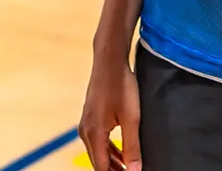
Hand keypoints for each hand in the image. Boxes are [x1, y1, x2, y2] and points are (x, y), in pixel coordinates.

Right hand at [79, 48, 142, 169]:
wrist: (109, 61)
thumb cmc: (121, 86)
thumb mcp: (131, 119)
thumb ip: (132, 147)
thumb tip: (135, 170)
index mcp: (94, 134)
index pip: (101, 168)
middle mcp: (86, 131)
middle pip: (98, 162)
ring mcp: (86, 123)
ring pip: (98, 152)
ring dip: (112, 163)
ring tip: (128, 169)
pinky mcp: (91, 117)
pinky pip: (98, 141)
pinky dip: (109, 151)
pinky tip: (122, 155)